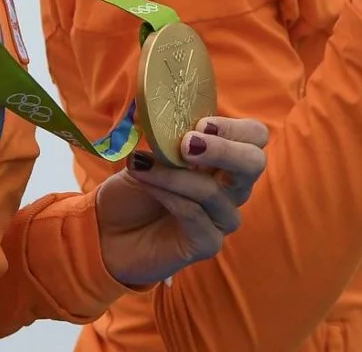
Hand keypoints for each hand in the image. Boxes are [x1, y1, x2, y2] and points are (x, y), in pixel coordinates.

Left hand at [95, 116, 268, 286]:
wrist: (106, 232)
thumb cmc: (132, 190)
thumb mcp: (147, 154)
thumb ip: (167, 139)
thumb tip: (168, 116)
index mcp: (221, 159)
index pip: (253, 137)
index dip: (235, 128)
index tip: (201, 124)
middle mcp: (229, 188)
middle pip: (254, 163)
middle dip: (224, 150)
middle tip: (187, 145)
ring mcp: (220, 218)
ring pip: (215, 192)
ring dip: (176, 175)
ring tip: (142, 166)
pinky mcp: (207, 244)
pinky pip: (196, 216)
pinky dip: (169, 196)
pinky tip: (147, 185)